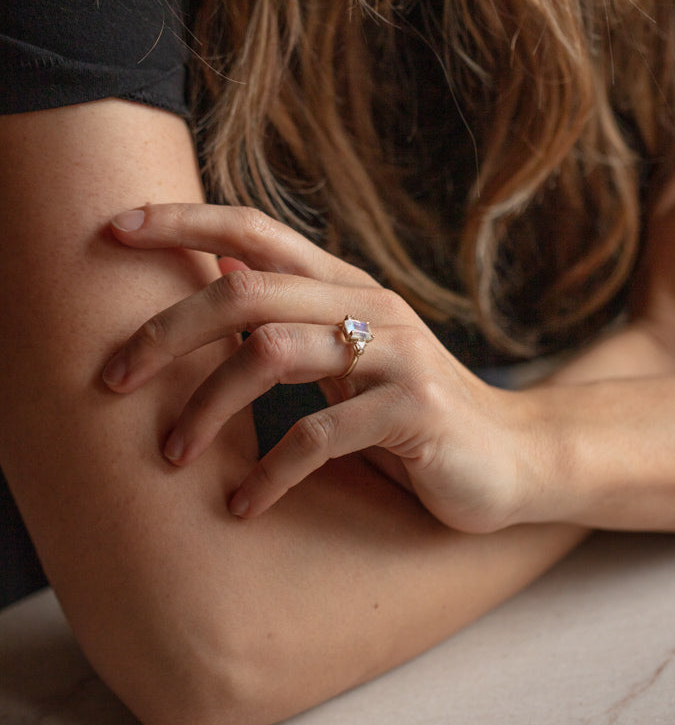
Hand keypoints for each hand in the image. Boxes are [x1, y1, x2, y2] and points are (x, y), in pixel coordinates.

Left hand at [102, 205, 544, 532]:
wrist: (511, 456)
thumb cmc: (412, 411)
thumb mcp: (350, 356)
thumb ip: (293, 316)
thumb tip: (218, 269)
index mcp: (348, 288)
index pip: (256, 230)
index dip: (184, 220)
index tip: (115, 227)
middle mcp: (370, 306)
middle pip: (244, 292)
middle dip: (166, 332)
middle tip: (113, 379)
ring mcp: (394, 356)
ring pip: (269, 356)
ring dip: (205, 408)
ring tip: (172, 455)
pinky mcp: (412, 411)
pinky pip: (316, 436)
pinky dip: (268, 473)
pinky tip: (245, 504)